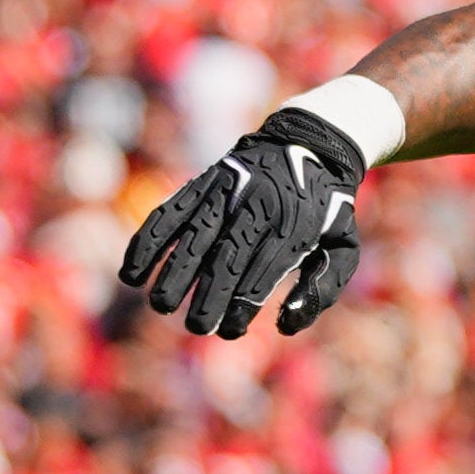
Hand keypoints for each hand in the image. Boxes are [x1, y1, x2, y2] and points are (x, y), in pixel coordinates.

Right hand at [116, 108, 371, 341]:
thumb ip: (322, 288)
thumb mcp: (343, 247)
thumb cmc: (326, 211)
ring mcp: (227, 191)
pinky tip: (132, 272)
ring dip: (174, 269)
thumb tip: (284, 326)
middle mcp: (258, 204)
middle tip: (196, 327)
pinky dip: (148, 240)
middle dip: (209, 293)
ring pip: (195, 234)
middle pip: (227, 255)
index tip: (231, 330)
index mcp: (296, 223)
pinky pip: (169, 212)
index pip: (263, 270)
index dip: (244, 303)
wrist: (312, 143)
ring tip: (160, 304)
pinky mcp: (203, 184)